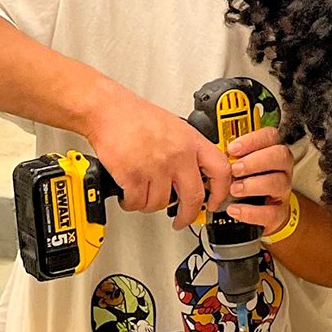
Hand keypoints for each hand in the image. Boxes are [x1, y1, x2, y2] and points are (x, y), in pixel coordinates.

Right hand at [82, 88, 230, 229]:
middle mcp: (178, 156)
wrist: (109, 111)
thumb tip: (197, 172)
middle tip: (182, 220)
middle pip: (193, 197)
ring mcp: (156, 168)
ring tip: (144, 195)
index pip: (221, 171)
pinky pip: (137, 203)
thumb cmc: (137, 116)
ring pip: (161, 203)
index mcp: (192, 142)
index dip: (222, 192)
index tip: (215, 203)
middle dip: (188, 215)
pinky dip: (132, 203)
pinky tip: (130, 195)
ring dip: (151, 205)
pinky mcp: (133, 177)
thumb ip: (189, 149)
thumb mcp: (177, 127)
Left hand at [222, 126, 297, 237]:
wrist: (262, 211)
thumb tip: (214, 152)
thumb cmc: (248, 183)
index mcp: (272, 152)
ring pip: (277, 183)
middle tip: (235, 169)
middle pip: (280, 156)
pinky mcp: (279, 212)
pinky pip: (270, 212)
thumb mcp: (241, 165)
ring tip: (234, 190)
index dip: (253, 140)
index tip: (232, 148)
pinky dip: (250, 212)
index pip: (271, 137)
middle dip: (255, 161)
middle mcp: (281, 169)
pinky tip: (234, 209)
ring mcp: (282, 190)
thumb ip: (233, 157)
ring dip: (253, 185)